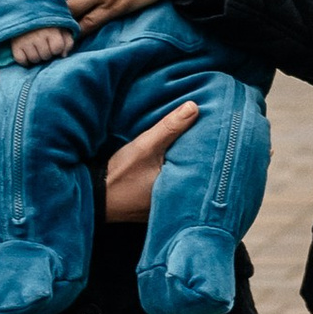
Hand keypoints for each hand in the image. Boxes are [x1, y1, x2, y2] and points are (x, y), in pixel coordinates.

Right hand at [10, 26, 74, 65]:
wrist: (26, 12)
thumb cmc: (48, 24)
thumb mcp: (62, 29)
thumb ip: (68, 42)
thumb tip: (63, 56)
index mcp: (51, 30)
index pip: (57, 49)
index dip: (57, 49)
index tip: (54, 44)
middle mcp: (38, 35)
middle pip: (46, 56)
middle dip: (47, 53)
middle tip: (44, 46)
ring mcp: (25, 40)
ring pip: (34, 59)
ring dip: (36, 57)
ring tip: (36, 49)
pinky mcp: (15, 45)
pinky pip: (21, 60)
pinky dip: (24, 60)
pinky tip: (27, 53)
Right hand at [102, 99, 199, 224]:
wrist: (93, 197)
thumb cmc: (120, 176)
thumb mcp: (145, 147)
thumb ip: (169, 127)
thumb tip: (194, 107)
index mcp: (181, 190)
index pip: (205, 167)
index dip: (211, 150)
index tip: (218, 134)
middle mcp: (178, 202)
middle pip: (196, 174)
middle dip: (202, 158)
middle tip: (211, 137)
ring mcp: (166, 206)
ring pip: (184, 180)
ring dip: (187, 166)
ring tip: (196, 146)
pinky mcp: (155, 206)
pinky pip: (172, 186)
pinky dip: (174, 174)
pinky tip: (174, 161)